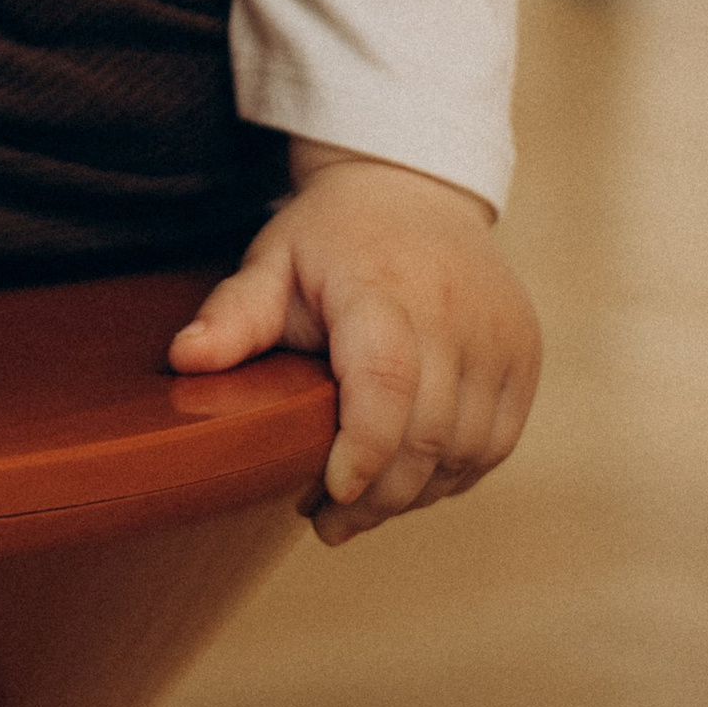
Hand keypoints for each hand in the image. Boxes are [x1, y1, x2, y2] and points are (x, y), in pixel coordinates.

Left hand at [166, 143, 539, 543]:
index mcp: (384, 285)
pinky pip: (495, 444)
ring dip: (413, 493)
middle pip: (426, 435)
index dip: (362, 451)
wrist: (415, 186)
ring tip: (362, 501)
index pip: (386, 382)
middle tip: (326, 520)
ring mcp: (500, 336)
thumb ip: (234, 314)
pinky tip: (410, 477)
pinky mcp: (525, 356)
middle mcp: (455, 312)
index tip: (328, 493)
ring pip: (465, 452)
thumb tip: (182, 360)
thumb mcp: (275, 258)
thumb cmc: (334, 233)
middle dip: (375, 496)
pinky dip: (452, 474)